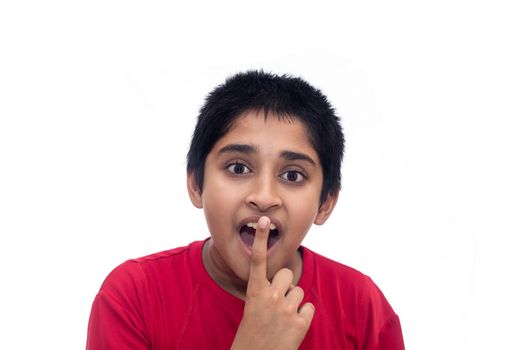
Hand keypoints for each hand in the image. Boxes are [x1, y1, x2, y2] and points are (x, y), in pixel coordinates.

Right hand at [230, 216, 314, 349]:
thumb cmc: (252, 336)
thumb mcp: (252, 310)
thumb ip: (265, 294)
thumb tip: (285, 286)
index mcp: (254, 293)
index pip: (258, 261)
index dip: (262, 239)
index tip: (265, 221)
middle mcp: (270, 297)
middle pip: (288, 274)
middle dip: (286, 285)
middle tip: (278, 302)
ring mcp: (286, 309)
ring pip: (299, 291)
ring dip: (294, 303)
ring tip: (283, 319)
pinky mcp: (300, 322)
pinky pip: (309, 307)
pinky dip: (303, 316)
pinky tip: (293, 327)